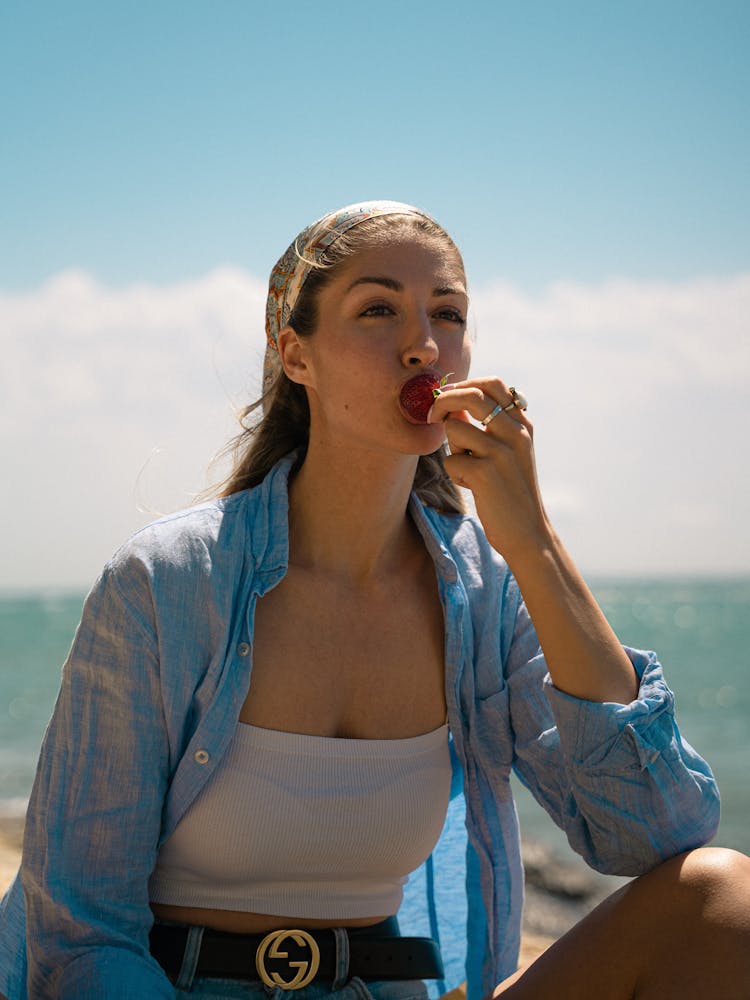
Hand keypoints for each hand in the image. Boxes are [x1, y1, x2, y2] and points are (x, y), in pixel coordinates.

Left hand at [429, 376, 550, 566]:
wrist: (528, 532)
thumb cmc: (511, 490)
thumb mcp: (509, 452)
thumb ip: (488, 427)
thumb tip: (453, 403)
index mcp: (522, 424)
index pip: (492, 384)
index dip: (464, 385)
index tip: (448, 397)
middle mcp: (516, 433)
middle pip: (471, 395)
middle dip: (444, 401)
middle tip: (433, 416)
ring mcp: (502, 453)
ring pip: (455, 428)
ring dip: (452, 448)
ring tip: (467, 467)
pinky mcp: (486, 474)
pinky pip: (451, 461)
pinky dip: (455, 474)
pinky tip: (472, 486)